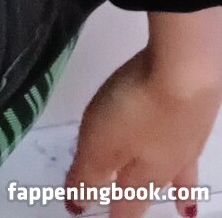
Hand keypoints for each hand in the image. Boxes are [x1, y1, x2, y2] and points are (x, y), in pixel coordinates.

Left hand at [64, 43, 221, 214]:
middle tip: (134, 215)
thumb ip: (88, 175)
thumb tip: (77, 206)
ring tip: (184, 208)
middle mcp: (168, 163)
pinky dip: (190, 154)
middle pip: (151, 188)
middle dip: (140, 203)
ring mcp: (186, 137)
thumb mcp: (100, 143)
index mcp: (142, 174)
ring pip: (180, 172)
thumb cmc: (137, 109)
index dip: (113, 215)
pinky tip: (191, 145)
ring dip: (179, 190)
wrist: (188, 73)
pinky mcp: (198, 109)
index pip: (126, 205)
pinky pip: (192, 141)